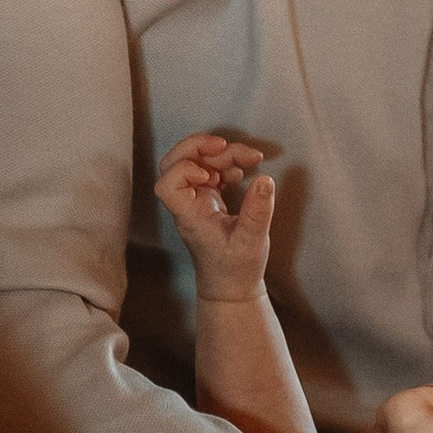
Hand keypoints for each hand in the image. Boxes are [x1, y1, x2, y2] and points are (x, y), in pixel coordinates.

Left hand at [154, 132, 275, 293]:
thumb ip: (258, 212)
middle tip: (227, 145)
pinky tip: (243, 169)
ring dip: (222, 154)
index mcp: (189, 215)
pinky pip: (210, 171)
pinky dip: (226, 163)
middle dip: (200, 147)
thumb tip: (265, 180)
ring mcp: (196, 200)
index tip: (209, 174)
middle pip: (175, 163)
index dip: (183, 170)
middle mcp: (187, 204)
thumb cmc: (235, 270)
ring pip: (197, 162)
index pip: (167, 185)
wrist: (231, 287)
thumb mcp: (252, 242)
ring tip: (251, 158)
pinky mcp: (207, 199)